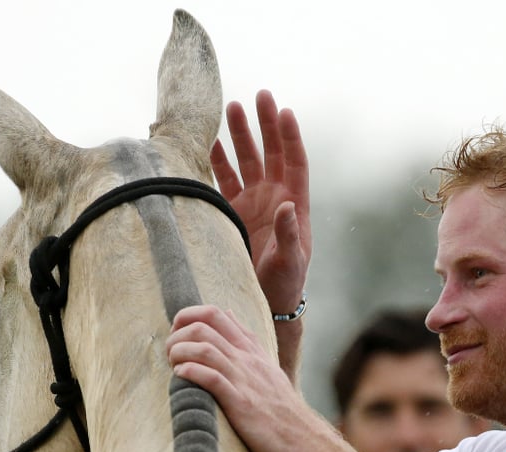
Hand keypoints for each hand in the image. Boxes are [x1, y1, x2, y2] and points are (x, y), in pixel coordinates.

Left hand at [167, 305, 327, 451]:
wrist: (301, 438)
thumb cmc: (280, 407)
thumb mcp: (265, 365)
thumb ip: (246, 340)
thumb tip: (227, 314)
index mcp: (251, 349)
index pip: (216, 313)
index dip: (188, 316)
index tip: (177, 333)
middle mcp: (246, 359)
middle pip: (205, 326)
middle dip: (178, 333)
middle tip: (170, 352)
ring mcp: (244, 379)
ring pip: (204, 348)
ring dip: (179, 352)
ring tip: (172, 364)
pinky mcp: (240, 402)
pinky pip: (211, 378)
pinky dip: (190, 372)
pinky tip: (181, 377)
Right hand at [212, 90, 310, 318]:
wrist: (267, 302)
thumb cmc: (286, 284)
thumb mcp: (290, 261)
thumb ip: (288, 234)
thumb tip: (286, 205)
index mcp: (294, 204)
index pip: (294, 162)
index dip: (290, 137)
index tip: (285, 111)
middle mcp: (274, 197)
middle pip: (271, 152)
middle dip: (265, 124)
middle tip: (260, 95)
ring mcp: (254, 202)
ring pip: (247, 161)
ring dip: (241, 135)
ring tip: (232, 107)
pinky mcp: (234, 212)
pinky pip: (226, 180)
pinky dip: (219, 161)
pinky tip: (211, 143)